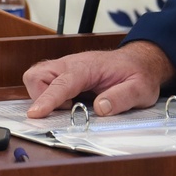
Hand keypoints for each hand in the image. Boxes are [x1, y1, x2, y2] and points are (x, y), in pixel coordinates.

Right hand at [23, 41, 175, 118]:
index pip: (62, 82)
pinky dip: (48, 96)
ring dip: (43, 96)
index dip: (47, 99)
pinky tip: (68, 103)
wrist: (140, 62)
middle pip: (38, 75)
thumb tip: (101, 108)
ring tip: (68, 106)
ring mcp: (67, 68)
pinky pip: (45, 83)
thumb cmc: (138, 73)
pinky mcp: (65, 75)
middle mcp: (72, 64)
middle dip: (40, 97)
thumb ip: (121, 98)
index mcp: (88, 67)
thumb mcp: (139, 89)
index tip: (36, 114)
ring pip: (37, 77)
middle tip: (65, 110)